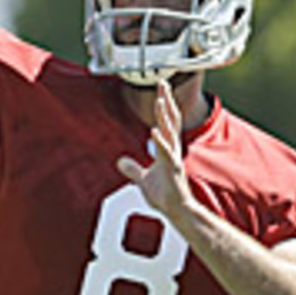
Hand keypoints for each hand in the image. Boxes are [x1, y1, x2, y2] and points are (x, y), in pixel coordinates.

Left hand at [116, 81, 193, 220]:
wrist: (175, 211)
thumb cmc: (164, 195)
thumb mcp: (143, 180)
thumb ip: (132, 169)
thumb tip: (120, 162)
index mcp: (166, 149)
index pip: (166, 122)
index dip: (164, 105)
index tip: (161, 89)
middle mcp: (172, 150)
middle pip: (171, 120)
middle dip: (167, 101)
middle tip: (163, 82)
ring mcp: (173, 159)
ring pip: (171, 132)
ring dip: (165, 116)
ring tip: (160, 100)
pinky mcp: (173, 170)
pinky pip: (167, 153)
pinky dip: (160, 141)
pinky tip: (154, 130)